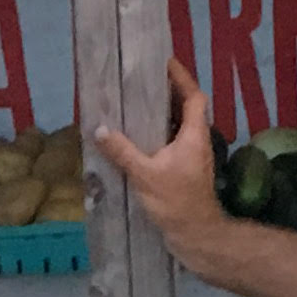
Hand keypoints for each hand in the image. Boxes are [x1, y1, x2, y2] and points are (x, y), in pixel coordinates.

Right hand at [93, 61, 221, 250]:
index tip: (164, 62)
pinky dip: (158, 132)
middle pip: (187, 107)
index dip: (181, 77)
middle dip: (167, 91)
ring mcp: (193, 156)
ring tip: (136, 101)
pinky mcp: (185, 169)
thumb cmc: (176, 201)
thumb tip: (99, 129)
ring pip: (180, 124)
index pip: (194, 96)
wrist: (195, 234)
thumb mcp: (145, 174)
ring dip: (162, 112)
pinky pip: (173, 140)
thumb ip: (122, 151)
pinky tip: (138, 135)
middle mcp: (197, 140)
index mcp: (194, 134)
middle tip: (142, 79)